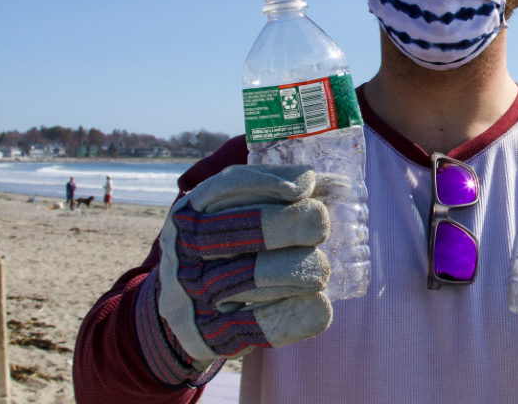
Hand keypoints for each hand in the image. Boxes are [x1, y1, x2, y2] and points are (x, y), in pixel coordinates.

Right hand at [135, 165, 332, 385]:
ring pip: (247, 277)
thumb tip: (335, 185)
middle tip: (320, 225)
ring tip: (322, 270)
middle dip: (285, 223)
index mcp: (190, 214)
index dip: (266, 183)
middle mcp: (185, 251)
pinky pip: (253, 325)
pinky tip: (320, 306)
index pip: (224, 188)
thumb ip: (272, 200)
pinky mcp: (209, 334)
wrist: (182, 316)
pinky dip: (292, 315)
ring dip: (293, 270)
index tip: (305, 185)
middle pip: (235, 231)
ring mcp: (193, 294)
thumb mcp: (228, 220)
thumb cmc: (221, 253)